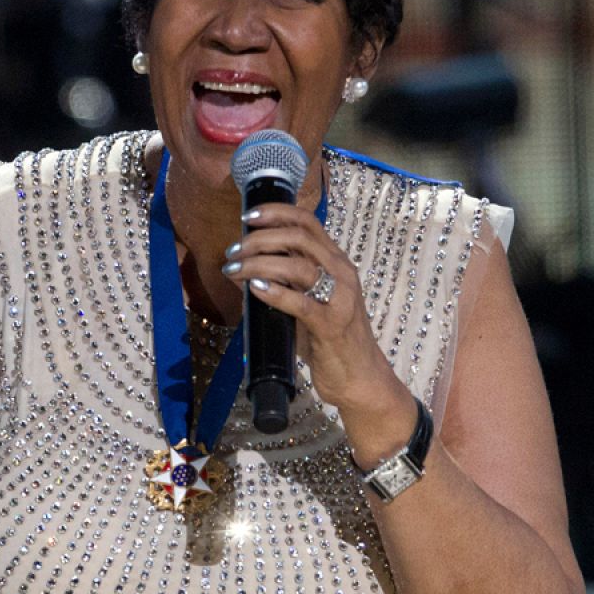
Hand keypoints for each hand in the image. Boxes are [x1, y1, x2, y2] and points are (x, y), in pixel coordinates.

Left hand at [221, 202, 413, 458]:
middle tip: (233, 251)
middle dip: (260, 238)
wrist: (360, 380)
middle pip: (299, 238)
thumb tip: (238, 270)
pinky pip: (302, 303)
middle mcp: (341, 274)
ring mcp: (340, 299)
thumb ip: (279, 283)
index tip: (248, 215)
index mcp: (335, 263)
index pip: (307, 223)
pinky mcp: (332, 326)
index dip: (277, 213)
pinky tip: (254, 289)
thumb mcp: (303, 303)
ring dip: (259, 264)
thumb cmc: (328, 341)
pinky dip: (275, 293)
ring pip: (298, 266)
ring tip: (234, 270)